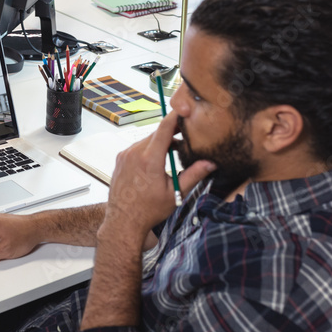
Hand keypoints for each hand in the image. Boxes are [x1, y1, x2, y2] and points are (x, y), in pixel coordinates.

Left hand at [105, 112, 214, 236]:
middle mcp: (134, 153)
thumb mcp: (175, 194)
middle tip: (184, 138)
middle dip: (171, 133)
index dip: (175, 117)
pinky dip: (148, 149)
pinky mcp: (120, 159)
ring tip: (171, 153)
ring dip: (159, 143)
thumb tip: (211, 163)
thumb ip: (194, 175)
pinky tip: (155, 162)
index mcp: (150, 160)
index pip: (164, 129)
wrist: (123, 221)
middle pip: (157, 134)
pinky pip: (137, 147)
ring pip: (146, 140)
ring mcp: (125, 155)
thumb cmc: (148, 210)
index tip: (184, 110)